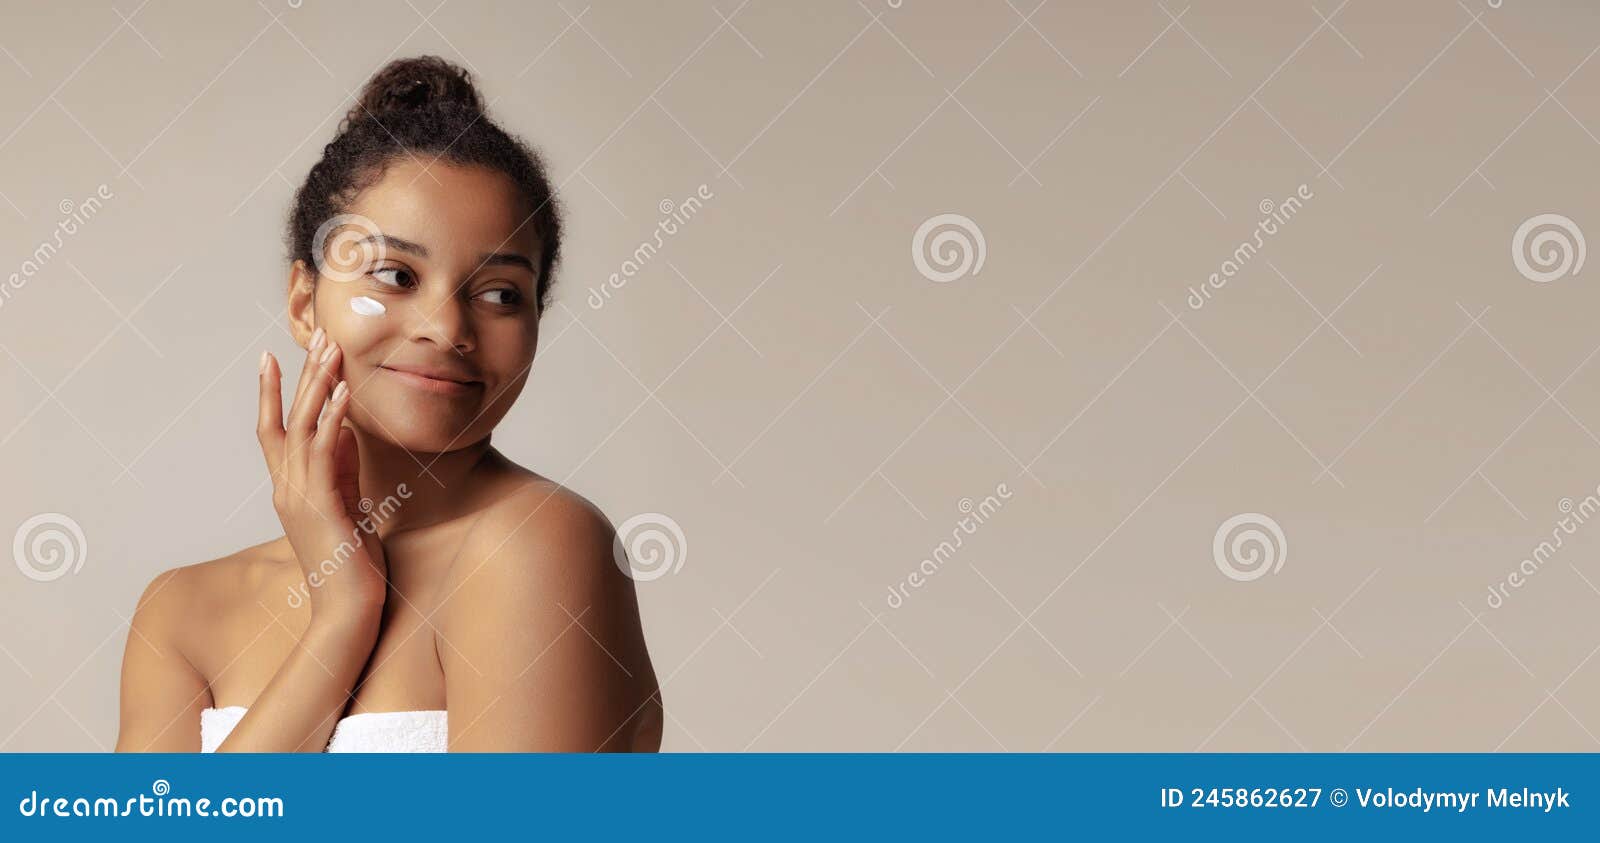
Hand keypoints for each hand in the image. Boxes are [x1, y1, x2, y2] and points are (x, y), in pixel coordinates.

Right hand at [257, 327, 387, 619]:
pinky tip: (344, 393)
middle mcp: (286, 489)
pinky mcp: (321, 505)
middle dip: (299, 376)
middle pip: (285, 421)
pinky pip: (324, 453)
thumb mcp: (348, 506)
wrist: (348, 610)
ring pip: (301, 428)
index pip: (273, 432)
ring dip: (316, 387)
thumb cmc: (352, 564)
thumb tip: (346, 430)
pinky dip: (333, 420)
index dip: (271, 394)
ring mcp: (299, 497)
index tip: (272, 356)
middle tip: (315, 337)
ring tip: (330, 351)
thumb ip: (343, 470)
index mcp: (289, 490)